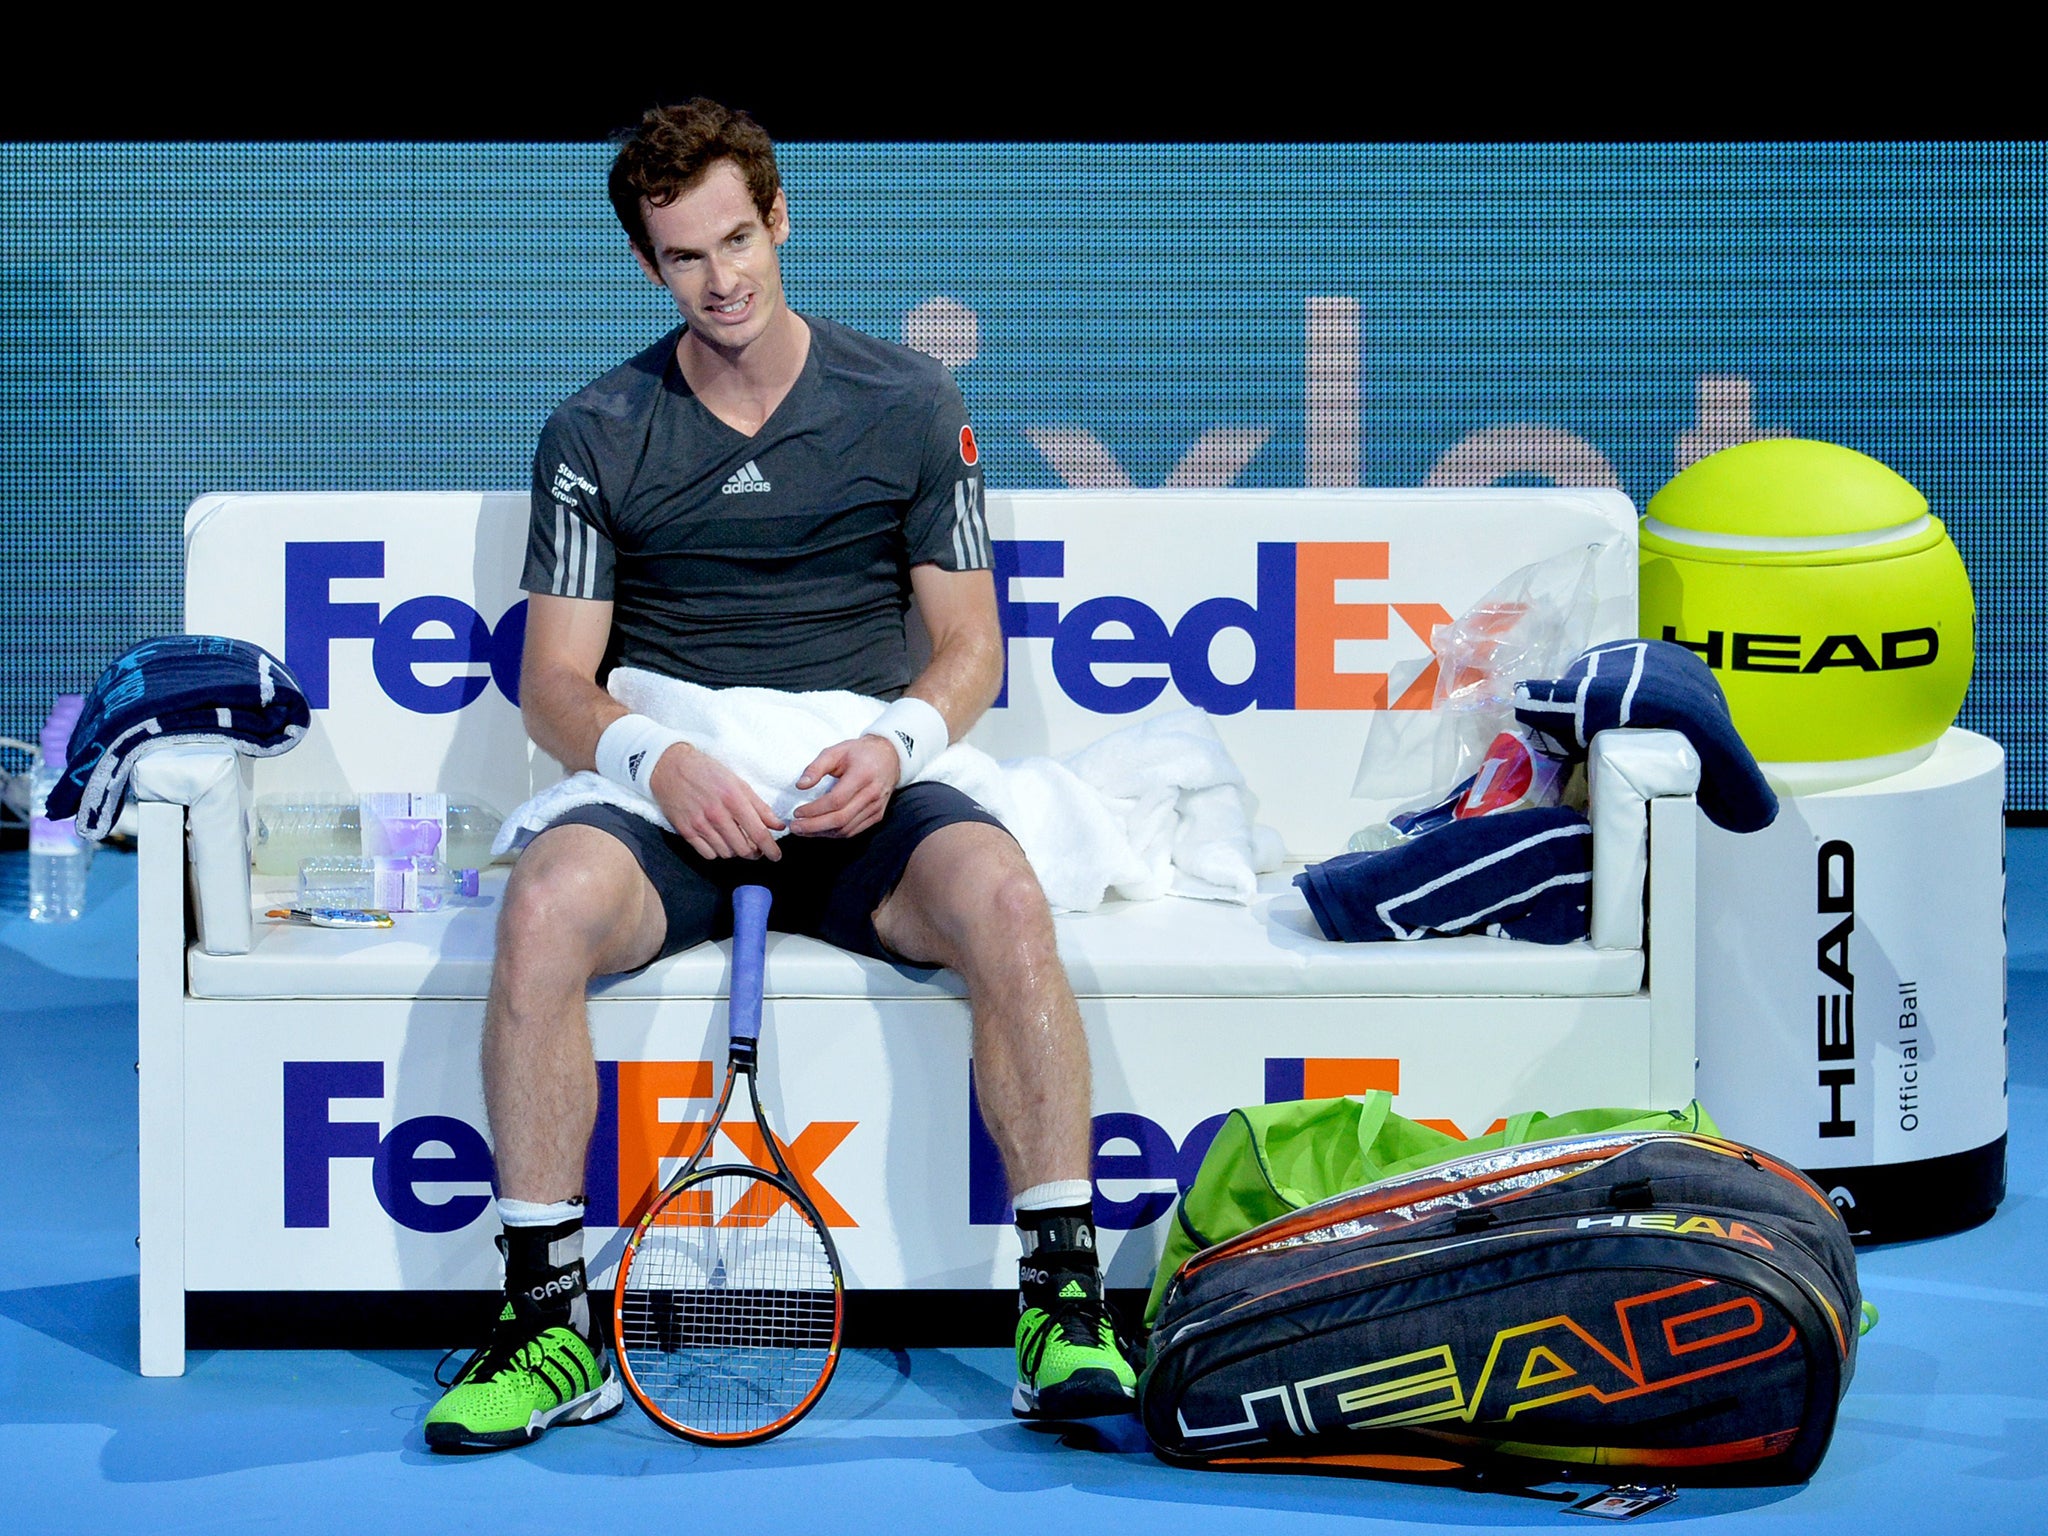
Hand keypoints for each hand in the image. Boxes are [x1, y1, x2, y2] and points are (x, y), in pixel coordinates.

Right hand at [647, 743, 785, 860]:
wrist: (669, 766)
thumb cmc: (706, 771)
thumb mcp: (737, 782)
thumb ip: (759, 806)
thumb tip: (778, 825)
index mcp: (733, 798)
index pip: (758, 832)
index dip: (770, 848)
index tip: (776, 856)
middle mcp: (716, 814)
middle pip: (743, 848)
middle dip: (754, 852)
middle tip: (756, 848)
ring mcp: (699, 824)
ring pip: (726, 853)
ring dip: (736, 851)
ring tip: (737, 841)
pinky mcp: (685, 830)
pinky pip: (708, 854)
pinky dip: (717, 852)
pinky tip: (719, 841)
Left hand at [787, 735, 900, 838]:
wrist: (890, 757)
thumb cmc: (860, 752)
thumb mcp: (836, 751)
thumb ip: (816, 767)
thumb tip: (800, 785)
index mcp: (862, 775)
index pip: (836, 800)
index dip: (814, 810)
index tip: (797, 812)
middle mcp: (872, 794)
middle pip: (840, 819)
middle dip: (814, 826)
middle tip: (795, 827)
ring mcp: (876, 807)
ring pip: (846, 829)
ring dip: (822, 833)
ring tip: (803, 830)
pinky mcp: (877, 815)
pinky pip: (853, 831)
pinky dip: (834, 833)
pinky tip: (820, 830)